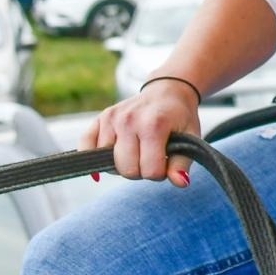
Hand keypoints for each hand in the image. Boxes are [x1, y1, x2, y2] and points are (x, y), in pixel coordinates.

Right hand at [80, 77, 201, 186]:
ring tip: (136, 151)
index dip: (159, 173)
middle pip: (127, 170)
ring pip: (108, 164)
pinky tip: (109, 157)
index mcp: (154, 125)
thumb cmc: (179, 117)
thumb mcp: (190, 137)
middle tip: (150, 157)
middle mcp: (129, 120)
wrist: (168, 91)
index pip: (149, 170)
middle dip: (141, 171)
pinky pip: (85, 146)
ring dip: (122, 165)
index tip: (165, 162)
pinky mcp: (100, 118)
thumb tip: (180, 183)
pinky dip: (93, 157)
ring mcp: (112, 118)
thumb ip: (182, 162)